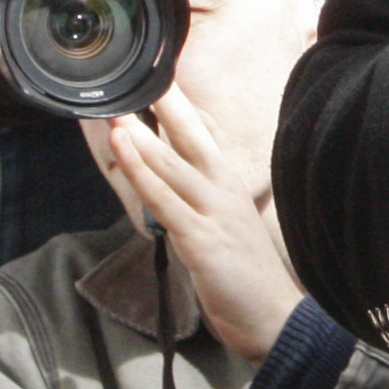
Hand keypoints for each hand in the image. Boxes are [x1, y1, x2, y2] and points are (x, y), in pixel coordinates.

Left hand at [88, 84, 308, 361]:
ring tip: (115, 108)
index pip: (201, 135)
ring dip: (140, 134)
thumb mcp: (221, 226)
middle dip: (164, 102)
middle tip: (140, 70)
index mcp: (228, 184)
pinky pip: (163, 199)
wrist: (273, 318)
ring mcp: (213, 212)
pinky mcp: (201, 238)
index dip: (180, 106)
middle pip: (191, 136)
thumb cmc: (245, 275)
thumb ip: (196, 200)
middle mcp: (223, 189)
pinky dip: (141, 171)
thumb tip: (164, 182)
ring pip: (171, 163)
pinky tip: (123, 149)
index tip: (160, 75)